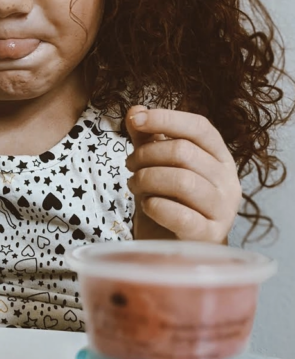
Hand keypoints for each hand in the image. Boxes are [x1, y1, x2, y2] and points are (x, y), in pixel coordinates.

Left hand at [125, 105, 241, 242]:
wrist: (174, 248)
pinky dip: (156, 206)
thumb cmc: (169, 200)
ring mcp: (223, 210)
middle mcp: (228, 181)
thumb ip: (147, 137)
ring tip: (135, 185)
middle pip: (184, 152)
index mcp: (220, 157)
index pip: (200, 127)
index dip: (166, 118)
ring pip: (182, 181)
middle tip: (130, 165)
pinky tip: (147, 205)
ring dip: (147, 179)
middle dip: (146, 154)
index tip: (136, 120)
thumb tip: (135, 110)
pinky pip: (181, 216)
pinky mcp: (210, 236)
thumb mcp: (157, 164)